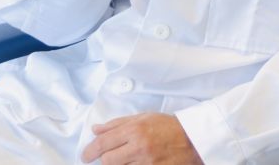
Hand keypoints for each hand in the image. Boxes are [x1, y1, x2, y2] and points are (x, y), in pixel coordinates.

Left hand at [81, 112, 202, 163]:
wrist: (193, 139)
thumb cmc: (168, 126)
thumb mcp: (142, 118)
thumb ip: (117, 124)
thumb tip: (96, 130)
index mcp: (135, 130)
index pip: (103, 143)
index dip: (89, 151)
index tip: (85, 155)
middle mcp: (139, 147)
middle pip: (107, 160)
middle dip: (103, 160)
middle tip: (104, 158)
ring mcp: (147, 163)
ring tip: (123, 160)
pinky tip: (132, 163)